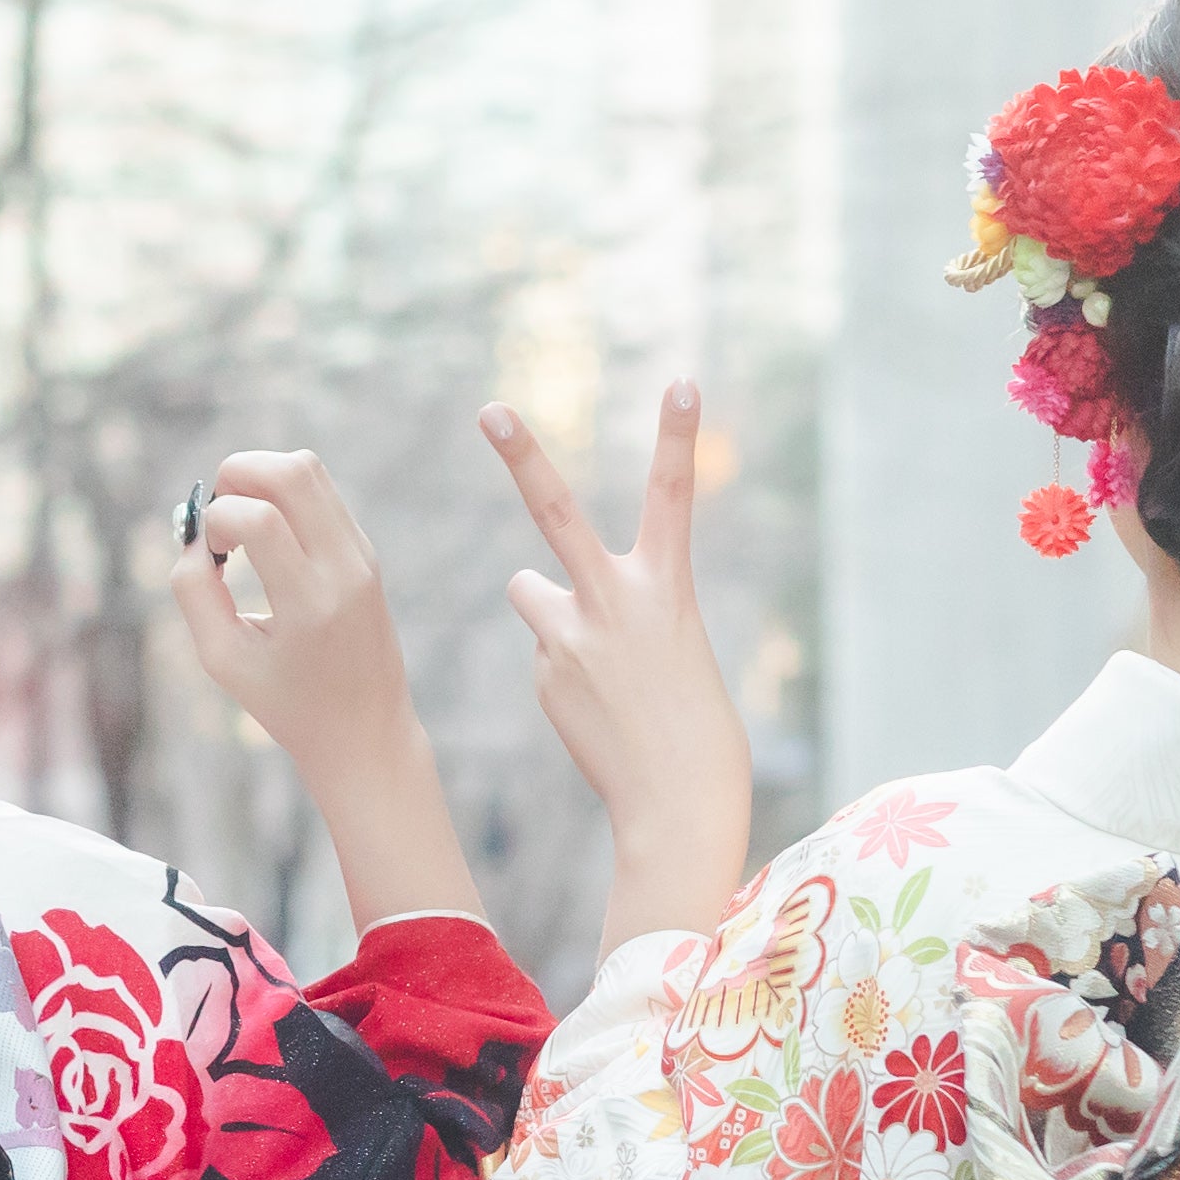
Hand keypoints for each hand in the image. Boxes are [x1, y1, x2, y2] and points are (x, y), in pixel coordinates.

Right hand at [172, 451, 479, 932]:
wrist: (365, 732)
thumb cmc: (287, 703)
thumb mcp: (223, 660)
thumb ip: (195, 593)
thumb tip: (191, 536)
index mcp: (309, 603)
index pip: (259, 518)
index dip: (215, 520)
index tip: (209, 556)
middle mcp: (344, 570)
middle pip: (292, 471)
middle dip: (237, 474)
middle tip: (219, 518)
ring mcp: (362, 557)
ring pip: (309, 469)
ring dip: (260, 478)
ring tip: (239, 524)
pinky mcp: (367, 553)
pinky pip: (322, 493)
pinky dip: (283, 496)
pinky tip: (265, 536)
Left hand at [487, 386, 752, 951]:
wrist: (678, 799)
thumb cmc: (690, 723)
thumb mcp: (668, 645)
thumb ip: (609, 608)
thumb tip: (538, 604)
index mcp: (667, 586)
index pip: (675, 494)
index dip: (677, 435)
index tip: (681, 380)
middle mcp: (614, 599)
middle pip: (557, 509)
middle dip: (521, 455)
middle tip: (489, 408)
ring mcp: (570, 636)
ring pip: (530, 591)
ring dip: (548, 614)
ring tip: (594, 670)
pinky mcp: (545, 672)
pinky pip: (544, 653)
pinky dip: (562, 674)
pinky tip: (592, 712)